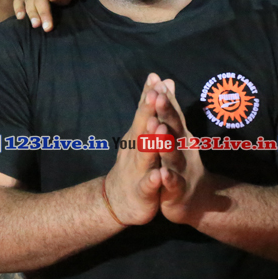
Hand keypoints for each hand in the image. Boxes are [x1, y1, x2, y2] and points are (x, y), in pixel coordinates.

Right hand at [102, 74, 168, 225]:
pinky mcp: (142, 192)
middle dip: (148, 112)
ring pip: (145, 155)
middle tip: (154, 94)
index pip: (144, 113)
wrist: (117, 201)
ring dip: (151, 142)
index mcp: (138, 136)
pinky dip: (153, 180)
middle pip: (142, 128)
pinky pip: (148, 185)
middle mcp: (135, 149)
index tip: (155, 78)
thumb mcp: (142, 135)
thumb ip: (151, 109)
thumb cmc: (134, 163)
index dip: (149, 96)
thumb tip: (160, 80)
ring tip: (158, 129)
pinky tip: (159, 175)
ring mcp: (137, 170)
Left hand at [150, 78, 219, 224]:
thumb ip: (170, 108)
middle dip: (165, 112)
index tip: (155, 81)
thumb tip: (166, 80)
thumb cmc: (182, 160)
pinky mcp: (178, 189)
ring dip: (165, 142)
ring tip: (158, 130)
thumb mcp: (176, 133)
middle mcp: (183, 147)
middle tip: (157, 96)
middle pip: (173, 127)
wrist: (197, 198)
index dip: (164, 97)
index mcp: (179, 134)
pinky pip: (173, 183)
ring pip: (173, 154)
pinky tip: (162, 174)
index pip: (171, 112)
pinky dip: (168, 178)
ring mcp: (181, 168)